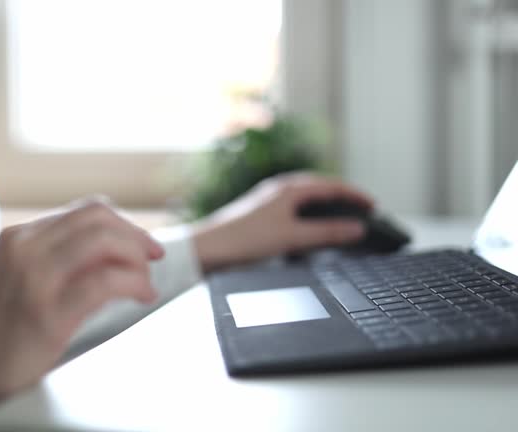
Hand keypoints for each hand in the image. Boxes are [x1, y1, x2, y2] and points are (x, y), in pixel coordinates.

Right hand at [0, 198, 163, 423]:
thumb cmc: (2, 327)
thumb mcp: (21, 276)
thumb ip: (56, 255)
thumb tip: (112, 244)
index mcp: (19, 237)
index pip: (84, 211)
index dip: (122, 223)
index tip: (141, 242)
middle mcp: (24, 249)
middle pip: (97, 218)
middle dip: (135, 235)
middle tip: (153, 256)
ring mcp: (34, 278)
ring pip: (104, 242)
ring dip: (136, 258)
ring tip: (145, 281)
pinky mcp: (48, 312)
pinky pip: (105, 282)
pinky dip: (134, 283)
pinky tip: (142, 295)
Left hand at [192, 172, 373, 269]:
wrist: (205, 249)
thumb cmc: (242, 239)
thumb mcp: (292, 237)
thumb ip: (327, 233)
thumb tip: (356, 229)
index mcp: (289, 189)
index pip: (331, 186)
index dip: (355, 195)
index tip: (373, 205)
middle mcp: (278, 190)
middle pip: (319, 188)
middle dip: (342, 197)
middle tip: (362, 209)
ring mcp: (268, 201)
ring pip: (305, 198)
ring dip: (325, 206)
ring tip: (342, 218)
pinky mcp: (260, 214)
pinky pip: (294, 209)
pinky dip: (310, 216)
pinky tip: (309, 229)